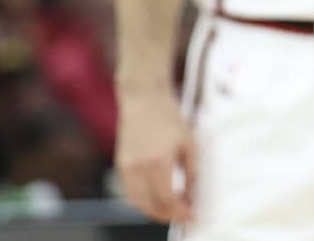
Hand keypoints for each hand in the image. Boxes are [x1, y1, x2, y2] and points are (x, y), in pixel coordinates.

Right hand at [115, 89, 195, 223]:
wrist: (144, 98)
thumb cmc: (168, 116)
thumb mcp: (189, 143)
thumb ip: (192, 172)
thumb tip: (192, 195)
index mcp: (159, 162)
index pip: (168, 200)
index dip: (181, 213)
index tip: (192, 216)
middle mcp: (139, 168)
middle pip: (152, 206)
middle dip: (168, 216)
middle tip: (183, 215)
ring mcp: (127, 167)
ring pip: (138, 203)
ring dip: (155, 211)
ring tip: (171, 209)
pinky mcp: (121, 164)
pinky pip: (131, 192)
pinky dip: (144, 200)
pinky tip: (157, 197)